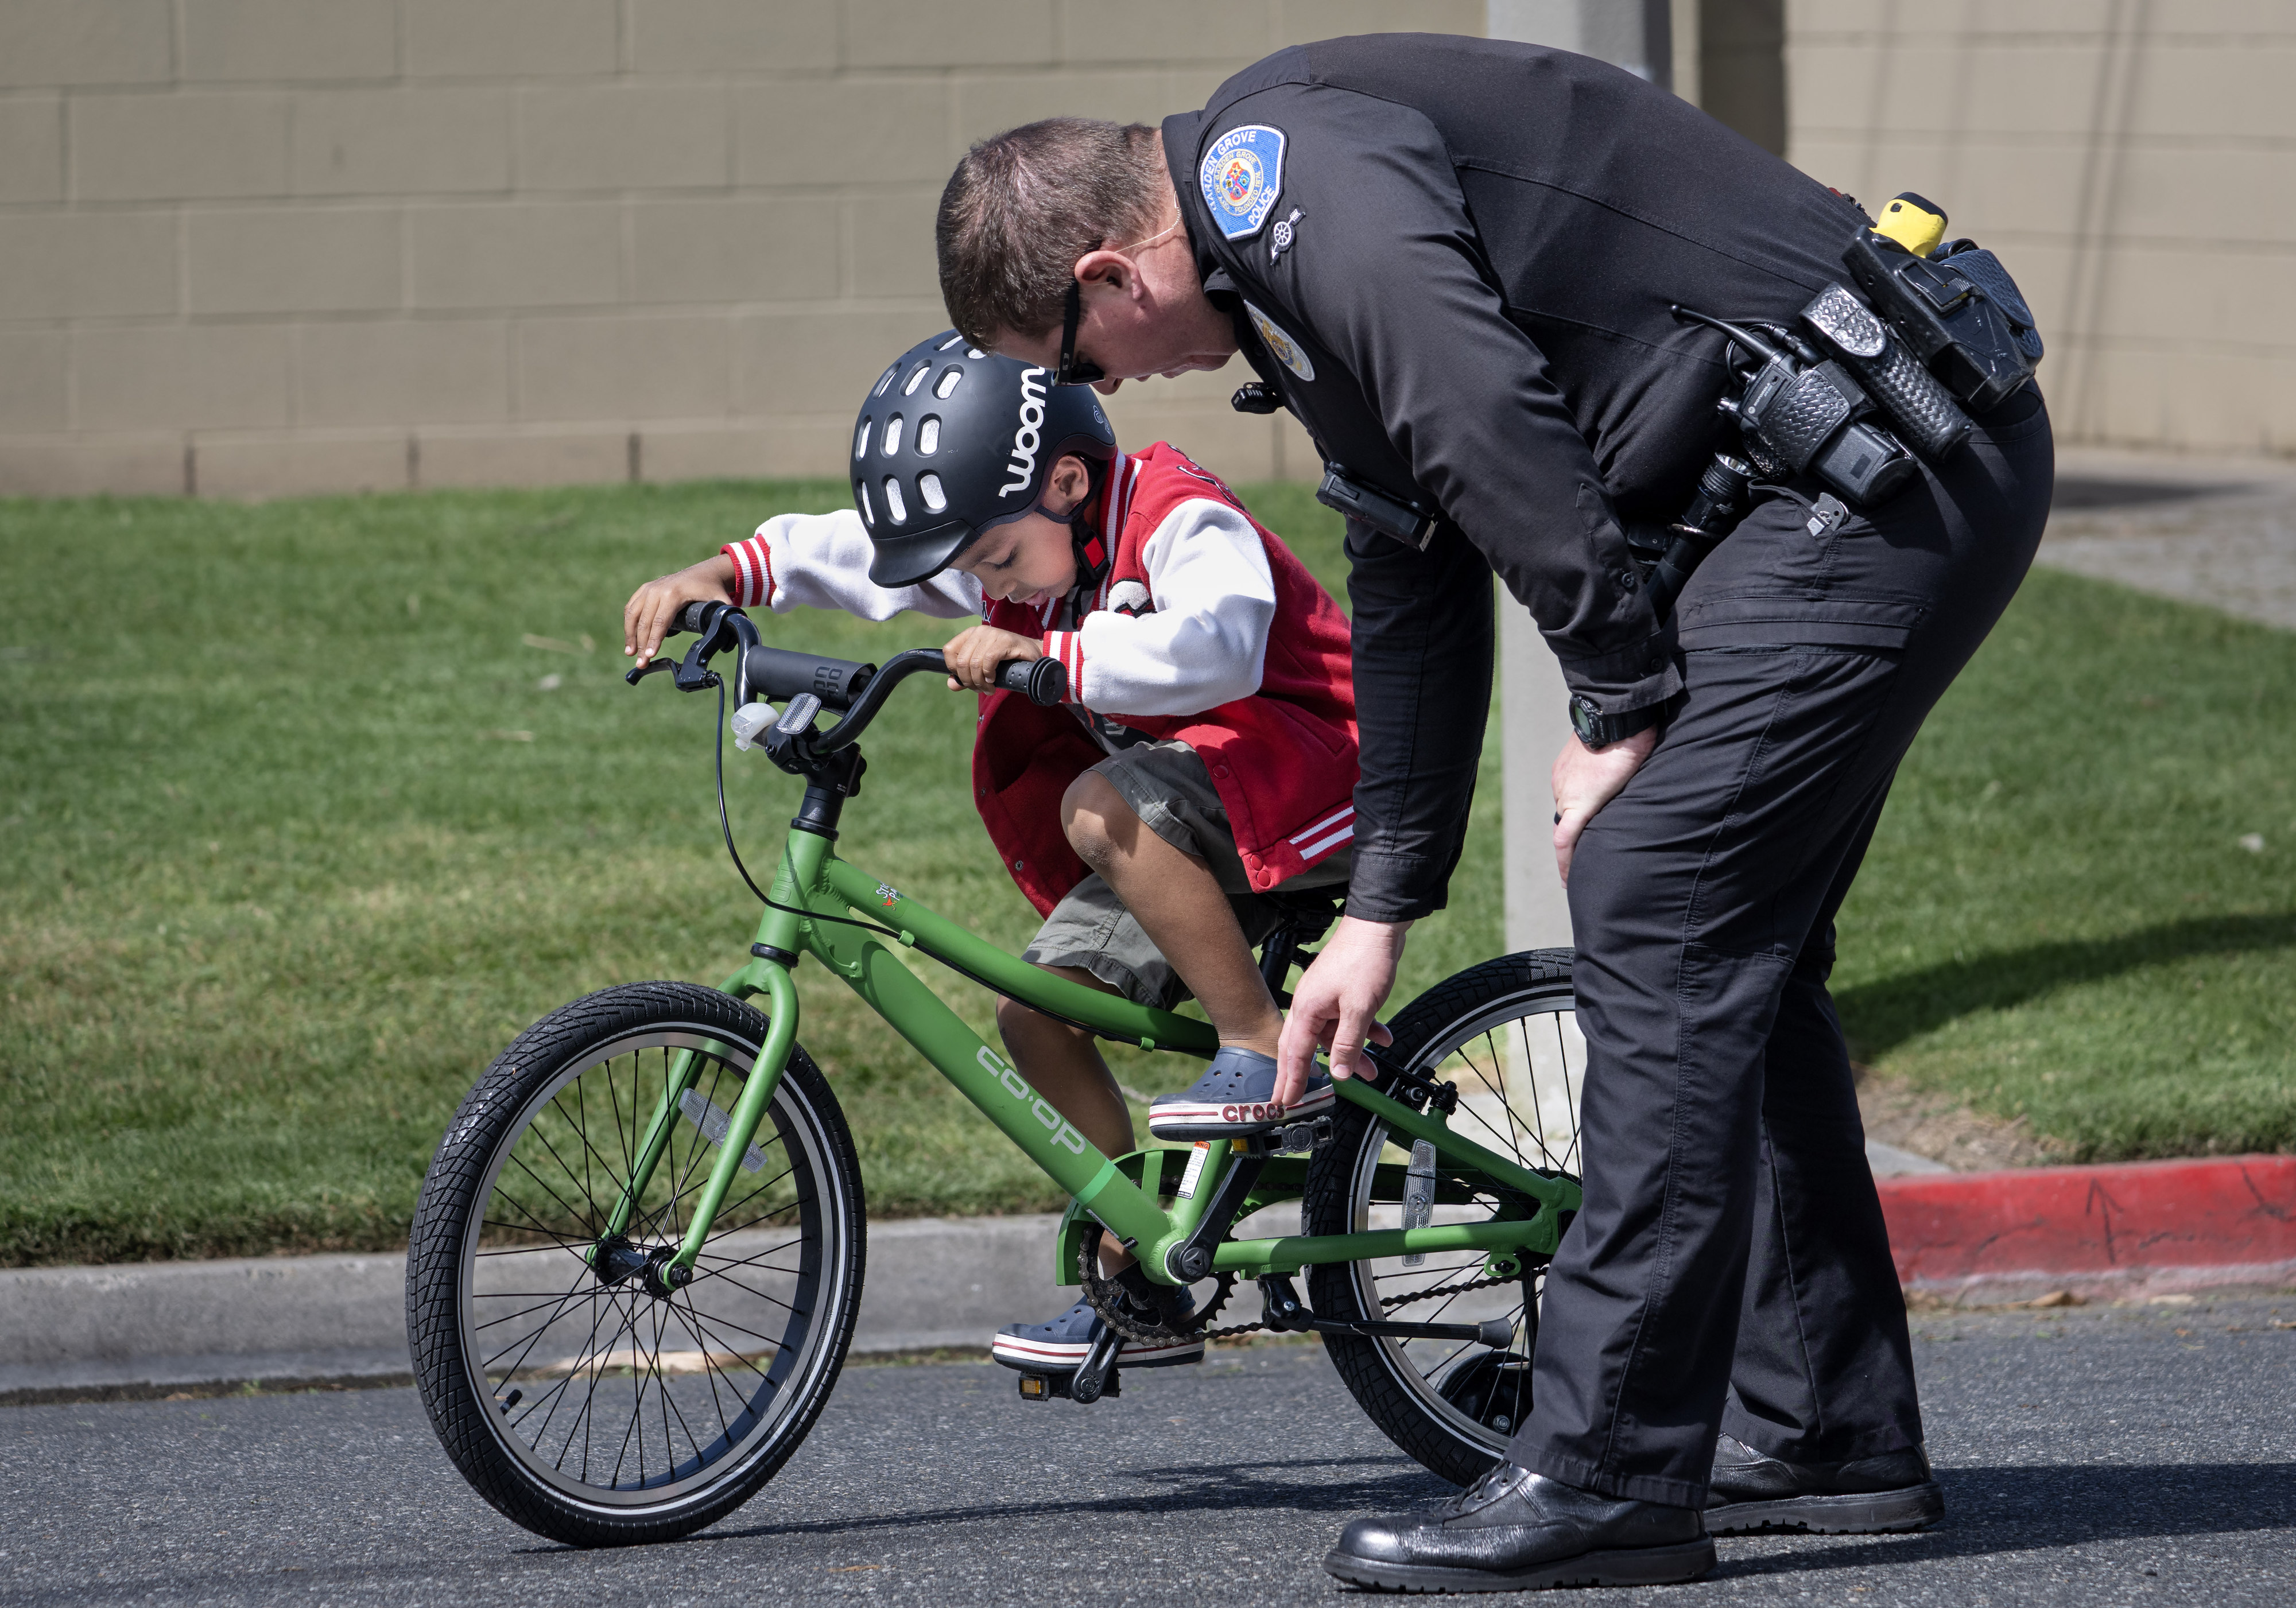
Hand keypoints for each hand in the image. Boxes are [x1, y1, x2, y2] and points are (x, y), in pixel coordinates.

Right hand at [624, 555, 737, 664]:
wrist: (704, 571)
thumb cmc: (711, 588)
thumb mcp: (721, 600)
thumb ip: (726, 616)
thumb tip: (731, 636)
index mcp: (674, 594)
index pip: (660, 621)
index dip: (654, 640)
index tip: (650, 655)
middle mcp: (658, 590)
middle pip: (645, 622)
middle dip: (642, 644)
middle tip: (641, 663)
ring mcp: (649, 588)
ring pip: (633, 614)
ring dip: (630, 635)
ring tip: (630, 654)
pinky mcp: (645, 589)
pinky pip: (631, 607)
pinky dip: (629, 623)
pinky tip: (630, 638)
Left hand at [941, 624, 1041, 691]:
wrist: (1034, 656)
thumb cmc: (1007, 662)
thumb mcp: (982, 669)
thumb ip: (965, 677)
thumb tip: (951, 684)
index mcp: (970, 635)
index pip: (948, 651)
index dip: (954, 670)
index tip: (967, 680)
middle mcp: (979, 632)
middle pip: (961, 662)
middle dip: (969, 681)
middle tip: (980, 689)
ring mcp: (992, 634)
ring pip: (974, 663)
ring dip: (980, 682)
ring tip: (989, 688)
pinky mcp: (1004, 640)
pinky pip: (988, 661)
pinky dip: (989, 674)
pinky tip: (994, 679)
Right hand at [1275, 916, 1406, 1101]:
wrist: (1379, 926)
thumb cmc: (1365, 959)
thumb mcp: (1359, 1009)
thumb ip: (1348, 1044)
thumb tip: (1339, 1073)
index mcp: (1307, 1009)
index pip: (1295, 1054)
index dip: (1291, 1080)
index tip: (1285, 1102)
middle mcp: (1311, 1004)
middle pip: (1305, 1047)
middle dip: (1306, 1073)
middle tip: (1299, 1098)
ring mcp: (1326, 997)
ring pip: (1333, 1035)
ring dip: (1351, 1053)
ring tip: (1370, 1071)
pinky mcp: (1342, 992)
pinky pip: (1348, 1020)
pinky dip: (1365, 1031)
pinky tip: (1383, 1038)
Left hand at [1551, 725, 1658, 884]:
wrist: (1621, 716)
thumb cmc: (1628, 727)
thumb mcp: (1623, 749)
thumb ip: (1622, 766)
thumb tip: (1638, 770)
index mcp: (1571, 771)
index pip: (1569, 803)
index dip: (1573, 824)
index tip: (1576, 843)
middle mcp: (1562, 783)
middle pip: (1566, 818)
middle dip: (1575, 840)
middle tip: (1582, 864)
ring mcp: (1565, 792)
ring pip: (1566, 829)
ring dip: (1574, 851)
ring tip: (1579, 876)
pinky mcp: (1578, 803)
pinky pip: (1565, 839)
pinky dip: (1566, 860)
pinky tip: (1568, 880)